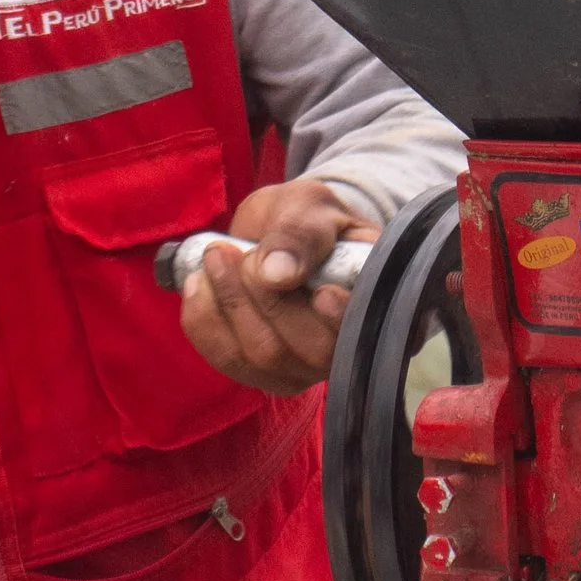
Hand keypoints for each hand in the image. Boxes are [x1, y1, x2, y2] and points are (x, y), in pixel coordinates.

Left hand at [178, 175, 376, 394]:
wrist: (279, 233)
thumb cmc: (307, 219)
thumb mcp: (310, 206)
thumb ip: (300, 232)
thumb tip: (278, 273)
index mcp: (379, 302)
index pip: (369, 329)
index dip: (342, 318)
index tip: (322, 292)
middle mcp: (348, 348)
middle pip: (311, 351)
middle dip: (263, 296)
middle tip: (234, 250)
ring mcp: (306, 369)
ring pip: (265, 357)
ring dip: (229, 303)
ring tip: (216, 257)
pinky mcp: (265, 375)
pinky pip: (228, 360)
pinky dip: (204, 320)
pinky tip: (202, 285)